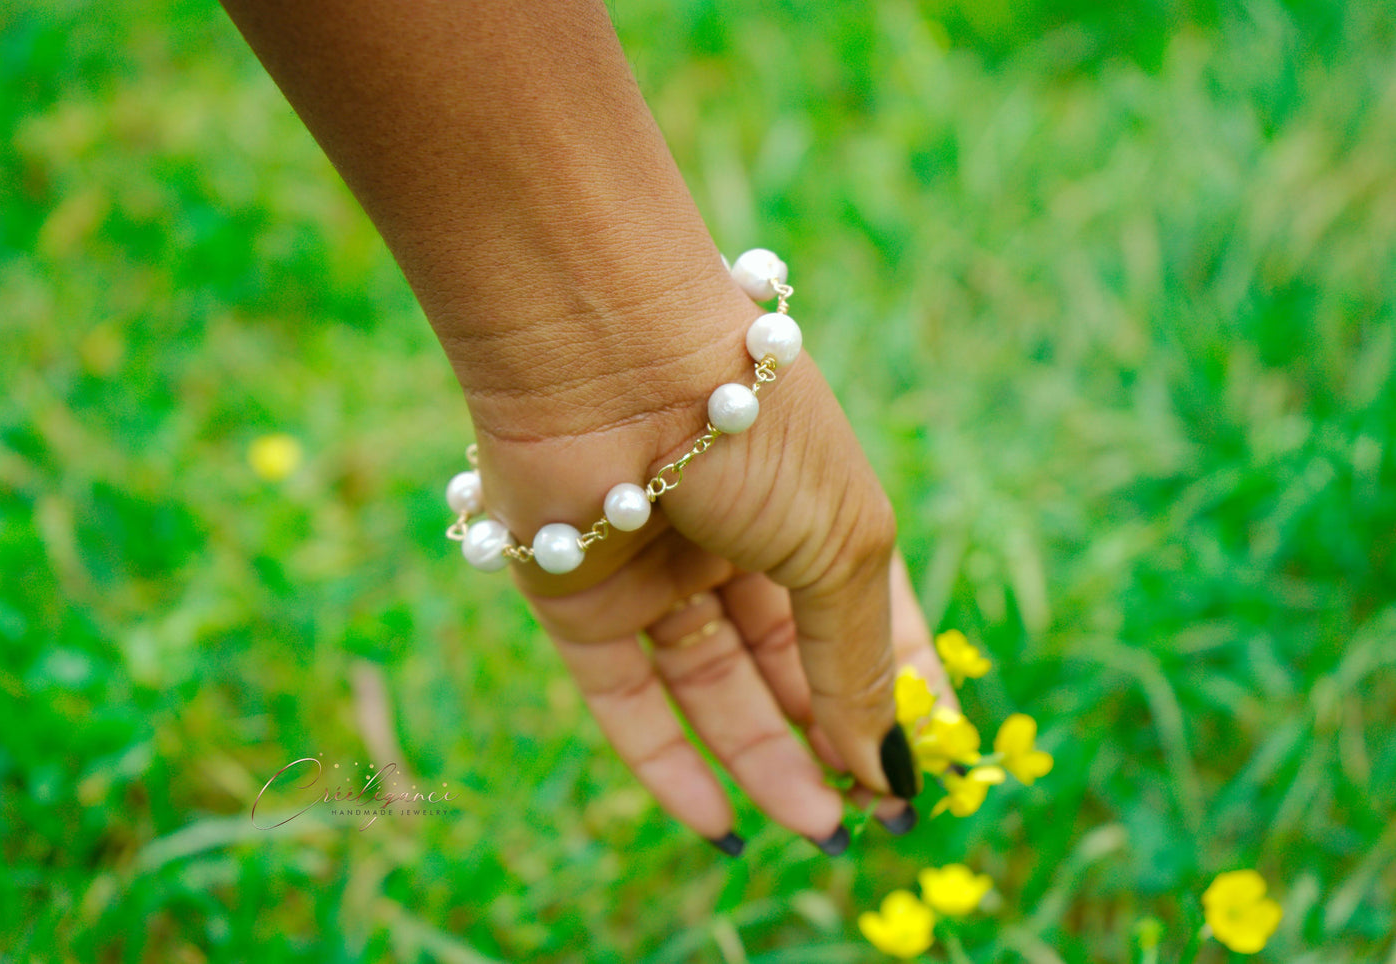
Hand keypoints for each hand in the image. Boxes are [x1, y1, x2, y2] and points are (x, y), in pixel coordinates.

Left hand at [469, 301, 954, 850]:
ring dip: (763, 763)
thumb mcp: (843, 545)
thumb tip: (893, 771)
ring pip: (712, 692)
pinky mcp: (580, 599)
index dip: (901, 696)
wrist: (613, 359)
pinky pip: (623, 699)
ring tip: (817, 830)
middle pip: (786, 666)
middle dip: (829, 742)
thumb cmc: (754, 431)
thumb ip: (860, 662)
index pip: (868, 621)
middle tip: (868, 822)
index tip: (935, 774)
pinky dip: (665, 765)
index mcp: (813, 511)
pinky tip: (716, 825)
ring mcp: (656, 573)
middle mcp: (735, 544)